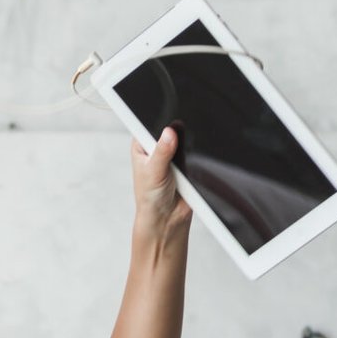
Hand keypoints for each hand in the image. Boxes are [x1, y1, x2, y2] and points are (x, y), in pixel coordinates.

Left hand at [131, 123, 192, 241]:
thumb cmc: (151, 198)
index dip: (158, 119)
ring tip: (180, 159)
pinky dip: (195, 153)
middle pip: (168, 128)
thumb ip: (162, 152)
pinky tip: (191, 160)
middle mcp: (155, 147)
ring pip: (182, 138)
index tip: (167, 122)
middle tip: (176, 141)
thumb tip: (169, 132)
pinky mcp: (185, 160)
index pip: (148, 123)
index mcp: (141, 145)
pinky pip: (194, 149)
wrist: (167, 218)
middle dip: (174, 133)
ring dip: (186, 144)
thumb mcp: (154, 172)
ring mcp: (171, 153)